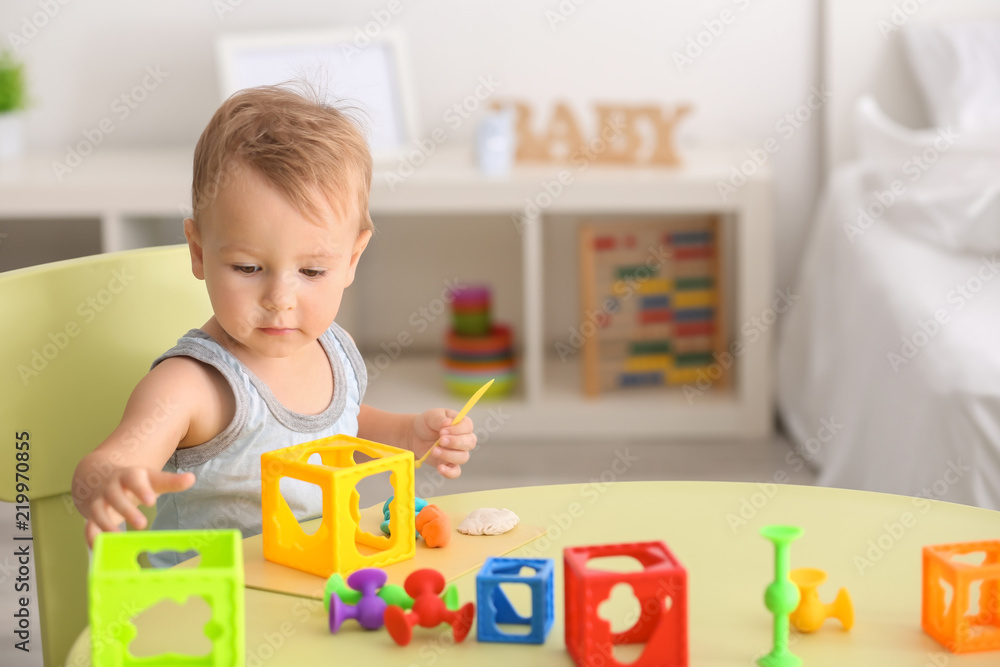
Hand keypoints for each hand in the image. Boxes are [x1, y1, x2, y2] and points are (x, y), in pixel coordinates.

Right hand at [79, 467, 194, 547]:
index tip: (151, 501)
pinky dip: (91, 536)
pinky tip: (99, 548)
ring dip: (107, 524)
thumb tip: (191, 478)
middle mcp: (111, 487)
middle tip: (142, 525)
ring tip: (120, 538)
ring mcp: (99, 501)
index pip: (133, 479)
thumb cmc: (135, 482)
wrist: (100, 477)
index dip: (141, 489)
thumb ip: (170, 481)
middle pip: (115, 496)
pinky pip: (88, 526)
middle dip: (127, 510)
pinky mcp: (91, 515)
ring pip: (98, 511)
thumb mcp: (152, 479)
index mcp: (128, 476)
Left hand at [409, 409, 476, 478]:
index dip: (457, 430)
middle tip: (440, 440)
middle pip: (470, 443)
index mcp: (462, 424)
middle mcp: (463, 439)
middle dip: (455, 442)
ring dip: (448, 455)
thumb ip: (440, 419)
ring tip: (434, 451)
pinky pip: (455, 472)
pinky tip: (440, 468)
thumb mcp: (432, 416)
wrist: (415, 435)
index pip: (468, 426)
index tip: (442, 431)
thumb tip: (448, 422)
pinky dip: (449, 472)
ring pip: (463, 457)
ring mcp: (457, 453)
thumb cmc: (427, 423)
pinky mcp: (449, 464)